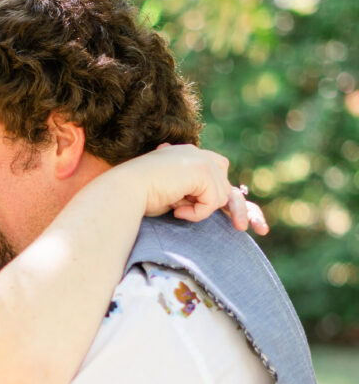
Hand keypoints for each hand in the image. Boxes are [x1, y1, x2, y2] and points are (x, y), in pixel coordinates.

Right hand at [118, 144, 267, 233]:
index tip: (244, 221)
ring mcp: (201, 160)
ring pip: (220, 196)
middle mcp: (195, 154)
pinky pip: (213, 202)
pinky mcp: (203, 170)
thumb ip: (189, 196)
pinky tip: (176, 207)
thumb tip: (212, 204)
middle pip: (227, 184)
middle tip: (260, 229)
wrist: (124, 191)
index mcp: (184, 157)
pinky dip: (196, 212)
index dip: (229, 198)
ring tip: (178, 210)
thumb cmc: (136, 199)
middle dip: (241, 208)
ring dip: (201, 210)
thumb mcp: (168, 197)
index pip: (215, 174)